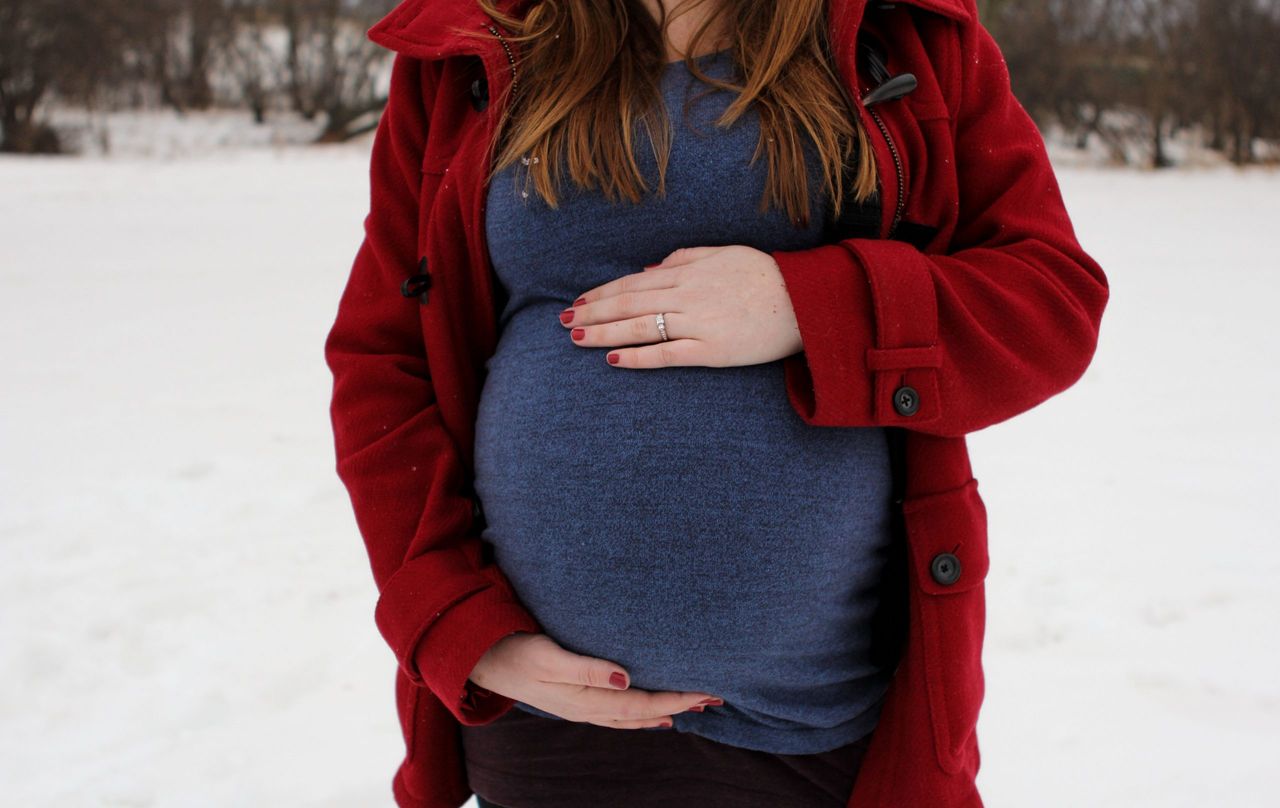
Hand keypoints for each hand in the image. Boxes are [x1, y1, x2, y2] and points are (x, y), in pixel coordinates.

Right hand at [468, 632, 724, 728]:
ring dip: (663, 709)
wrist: (480, 658)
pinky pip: (616, 712)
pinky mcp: (574, 697)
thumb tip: (627, 679)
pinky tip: (649, 709)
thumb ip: (588, 669)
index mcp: (585, 699)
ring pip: (631, 715)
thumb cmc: (514, 651)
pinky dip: (639, 712)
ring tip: (691, 706)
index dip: (675, 698)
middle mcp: (587, 708)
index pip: (642, 702)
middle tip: (713, 698)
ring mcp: (580, 706)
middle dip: (679, 705)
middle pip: (643, 712)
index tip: (705, 691)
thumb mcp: (548, 657)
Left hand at [559, 245, 803, 367]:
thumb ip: (685, 258)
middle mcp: (687, 296)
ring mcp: (698, 324)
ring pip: (640, 327)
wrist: (803, 301)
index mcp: (688, 272)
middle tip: (565, 321)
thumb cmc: (764, 275)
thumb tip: (650, 268)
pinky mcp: (711, 351)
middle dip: (593, 312)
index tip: (580, 300)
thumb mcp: (723, 254)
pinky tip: (614, 359)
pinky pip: (667, 355)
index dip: (603, 292)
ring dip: (605, 333)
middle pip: (629, 304)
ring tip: (578, 338)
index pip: (634, 282)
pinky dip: (638, 357)